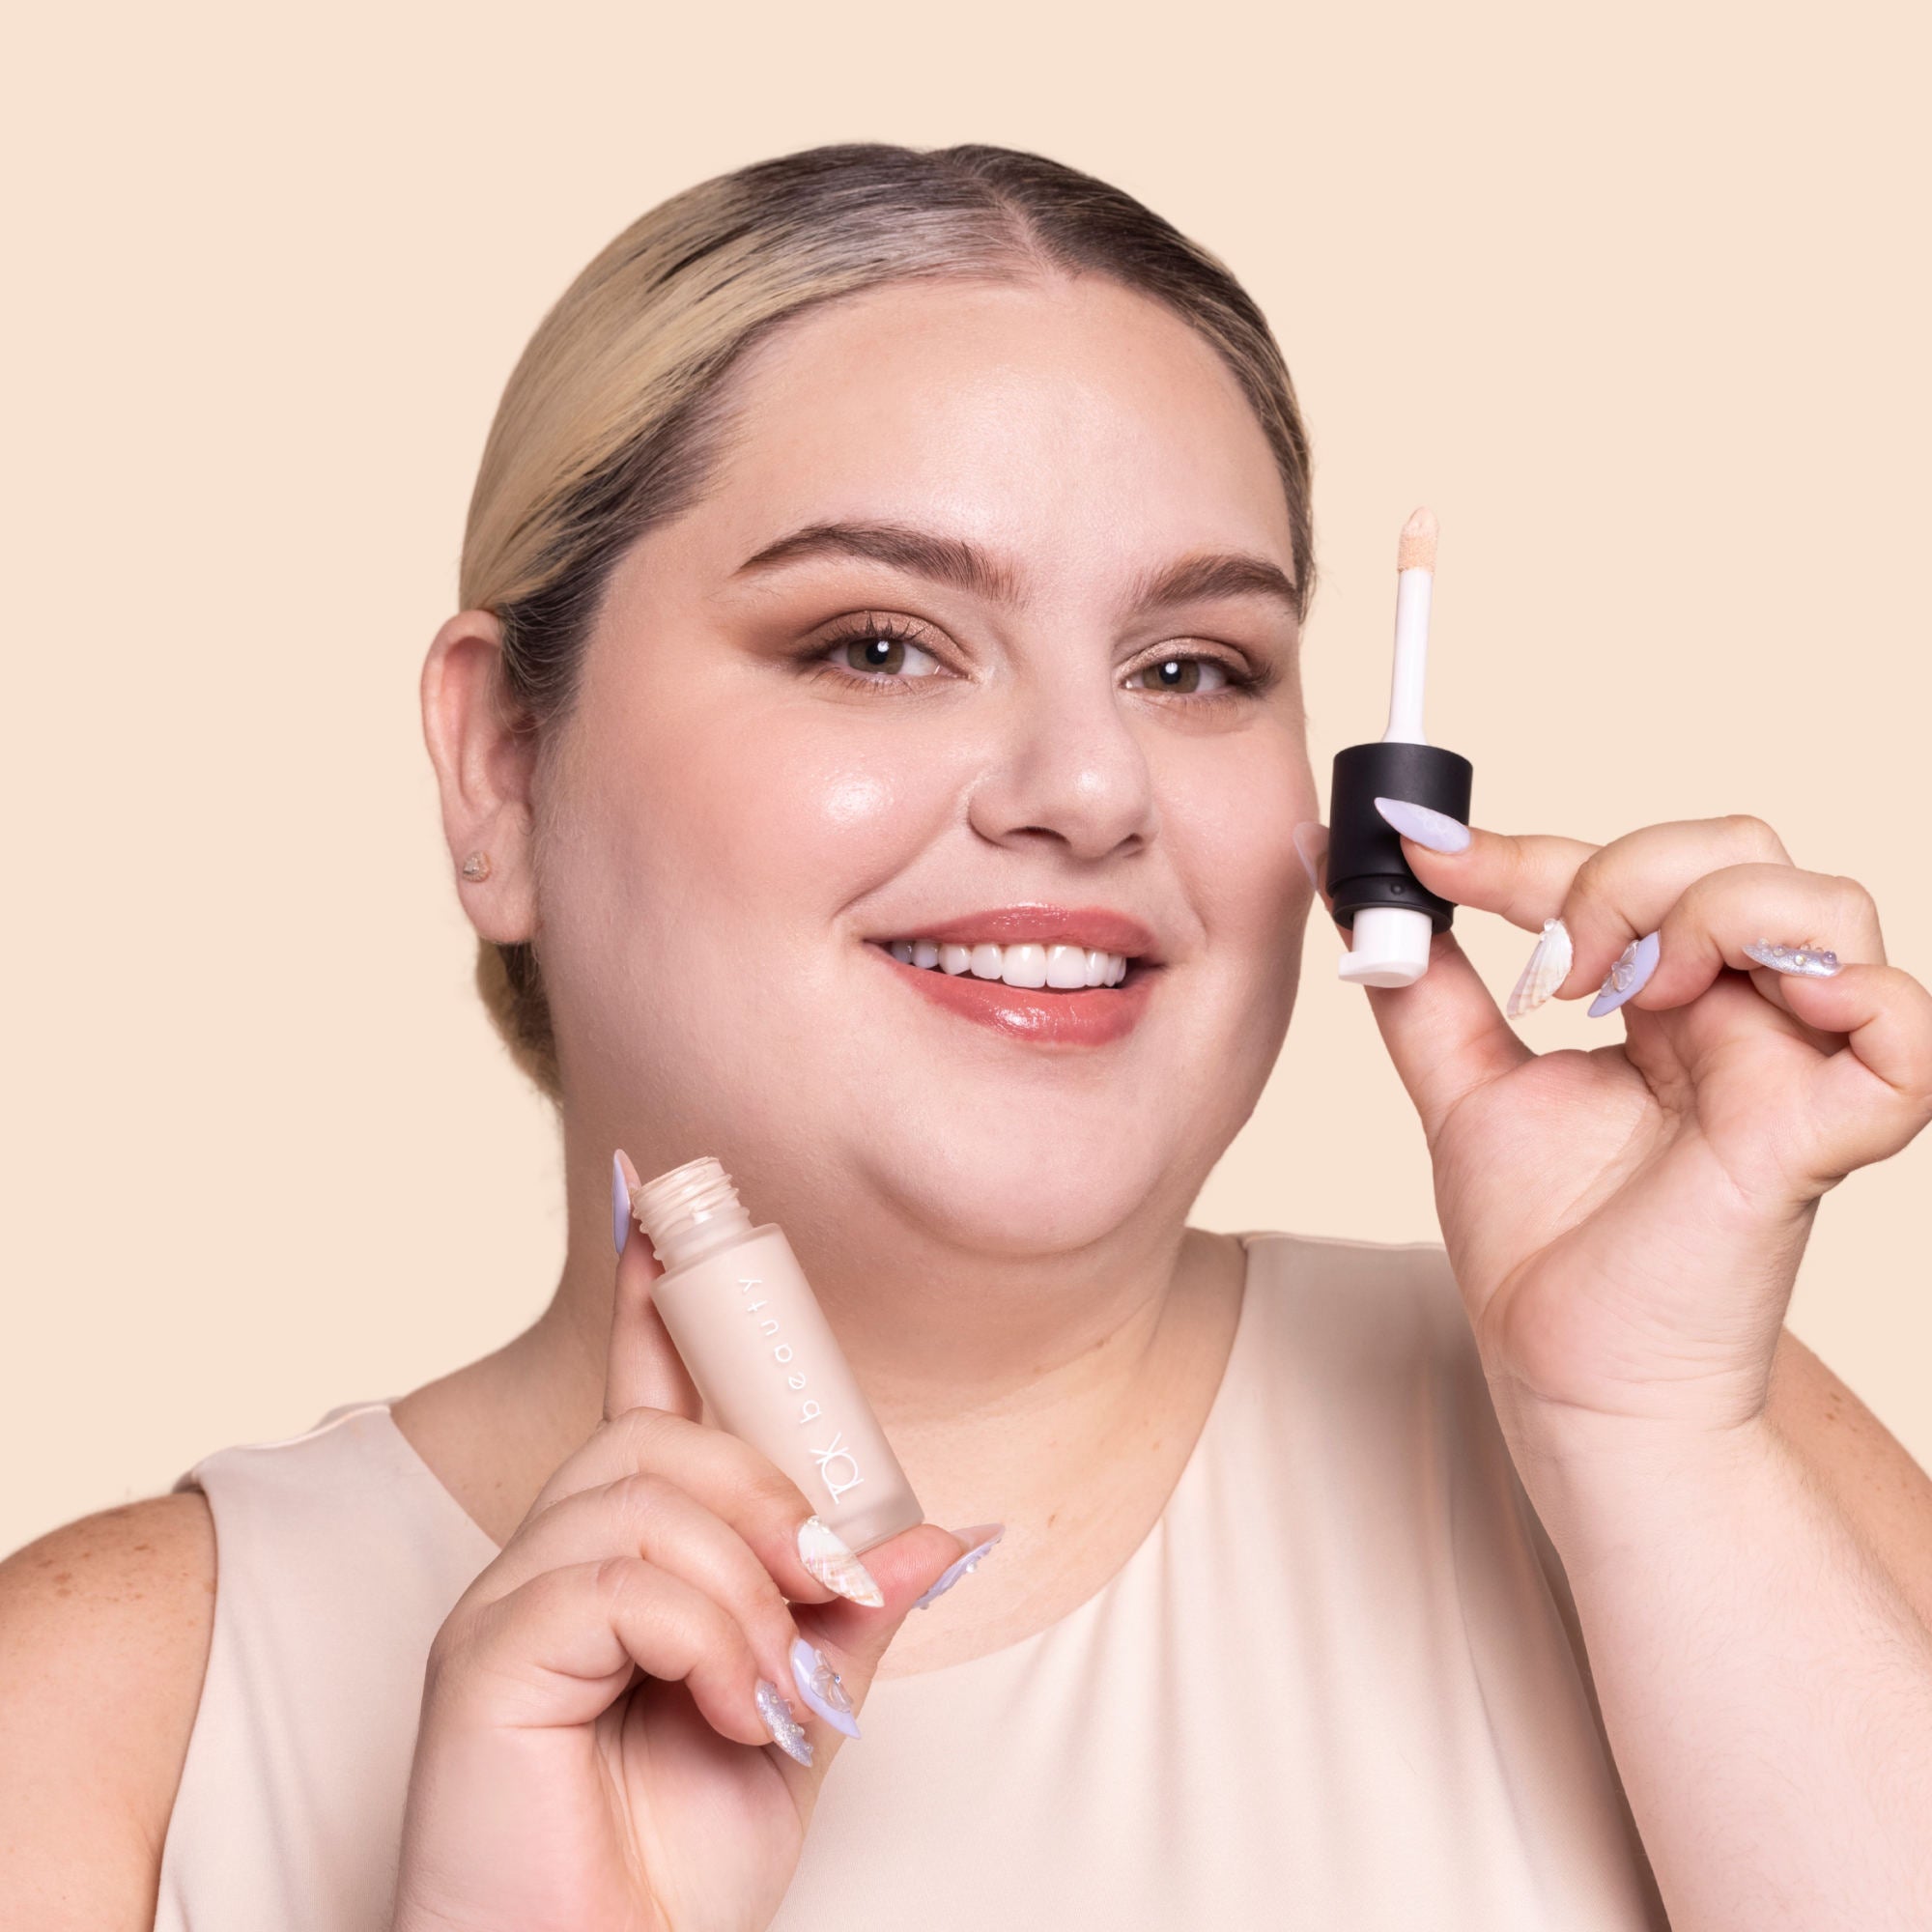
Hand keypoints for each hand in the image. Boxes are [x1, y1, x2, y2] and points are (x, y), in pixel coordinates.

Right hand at [389, 1166, 973, 1931]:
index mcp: (620, 1566)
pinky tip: (734, 1707)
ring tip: (777, 1688)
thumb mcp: (797, 1727)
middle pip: (660, 1437)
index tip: (668, 1207)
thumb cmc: (670, 1872)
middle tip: (830, 1590)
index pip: (640, 1399)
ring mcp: (505, 1606)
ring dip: (749, 1585)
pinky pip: (614, 1578)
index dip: (654, 1300)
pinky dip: (706, 1634)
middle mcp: (549, 1563)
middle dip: (771, 1494)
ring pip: (647, 1496)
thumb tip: (939, 1534)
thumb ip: (848, 1622)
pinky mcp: (481, 1660)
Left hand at [1301, 809, 1931, 1442]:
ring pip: (1826, 906)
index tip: (1424, 854)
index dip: (1527, 852)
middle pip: (1740, 853)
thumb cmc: (1540, 1246)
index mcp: (1668, 1002)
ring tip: (1625, 996)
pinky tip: (1739, 1005)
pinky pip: (1902, 1026)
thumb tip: (1360, 888)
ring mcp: (1795, 1071)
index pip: (1631, 870)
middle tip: (1550, 968)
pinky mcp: (1829, 1133)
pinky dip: (1848, 987)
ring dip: (1707, 911)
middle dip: (1623, 872)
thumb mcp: (1462, 1086)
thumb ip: (1424, 989)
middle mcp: (1743, 1021)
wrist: (1562, 1370)